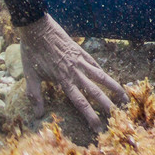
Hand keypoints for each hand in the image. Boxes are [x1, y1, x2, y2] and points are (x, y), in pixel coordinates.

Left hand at [19, 14, 126, 130]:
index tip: (97, 126)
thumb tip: (38, 115)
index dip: (90, 115)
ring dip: (113, 87)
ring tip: (124, 96)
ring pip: (101, 76)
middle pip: (95, 91)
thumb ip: (35, 95)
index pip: (80, 102)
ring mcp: (80, 60)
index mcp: (63, 79)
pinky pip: (94, 63)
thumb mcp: (29, 75)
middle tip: (116, 116)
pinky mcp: (80, 51)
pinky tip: (106, 76)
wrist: (38, 27)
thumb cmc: (31, 52)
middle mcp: (75, 71)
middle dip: (106, 104)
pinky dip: (101, 71)